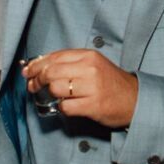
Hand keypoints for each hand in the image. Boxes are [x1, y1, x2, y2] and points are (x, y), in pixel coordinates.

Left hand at [24, 49, 139, 127]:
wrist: (135, 99)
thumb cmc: (111, 83)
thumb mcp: (94, 64)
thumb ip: (70, 63)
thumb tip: (40, 66)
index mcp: (88, 56)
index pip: (54, 57)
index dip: (36, 64)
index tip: (27, 71)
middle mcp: (90, 69)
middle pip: (51, 72)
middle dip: (37, 80)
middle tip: (33, 86)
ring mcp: (92, 87)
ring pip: (56, 89)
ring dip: (50, 95)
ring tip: (54, 96)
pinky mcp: (93, 105)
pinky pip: (66, 107)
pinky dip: (62, 108)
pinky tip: (68, 106)